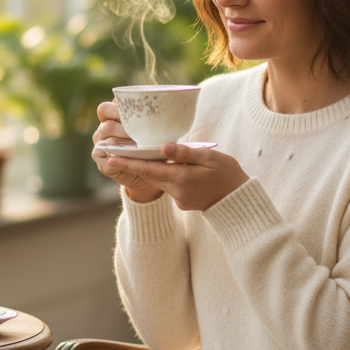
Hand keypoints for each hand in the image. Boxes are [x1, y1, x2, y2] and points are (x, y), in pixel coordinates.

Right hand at [91, 101, 163, 202]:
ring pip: (109, 143)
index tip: (136, 112)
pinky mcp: (103, 165)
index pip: (104, 109)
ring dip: (126, 144)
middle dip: (124, 128)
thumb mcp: (148, 127)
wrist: (148, 170)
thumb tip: (152, 96)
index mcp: (109, 119)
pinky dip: (124, 160)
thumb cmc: (149, 143)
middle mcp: (102, 133)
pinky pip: (110, 161)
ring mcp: (100, 149)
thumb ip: (145, 114)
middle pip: (106, 126)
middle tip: (141, 130)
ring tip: (142, 144)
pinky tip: (136, 158)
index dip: (116, 110)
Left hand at [106, 142, 248, 211]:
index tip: (111, 158)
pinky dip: (164, 176)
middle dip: (133, 165)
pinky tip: (167, 167)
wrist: (238, 201)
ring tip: (137, 155)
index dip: (128, 163)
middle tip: (115, 153)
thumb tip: (164, 146)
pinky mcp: (183, 203)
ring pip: (159, 180)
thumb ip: (185, 153)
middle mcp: (176, 191)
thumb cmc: (228, 174)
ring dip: (149, 169)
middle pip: (149, 175)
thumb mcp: (210, 158)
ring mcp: (179, 199)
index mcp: (181, 178)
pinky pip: (169, 186)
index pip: (149, 169)